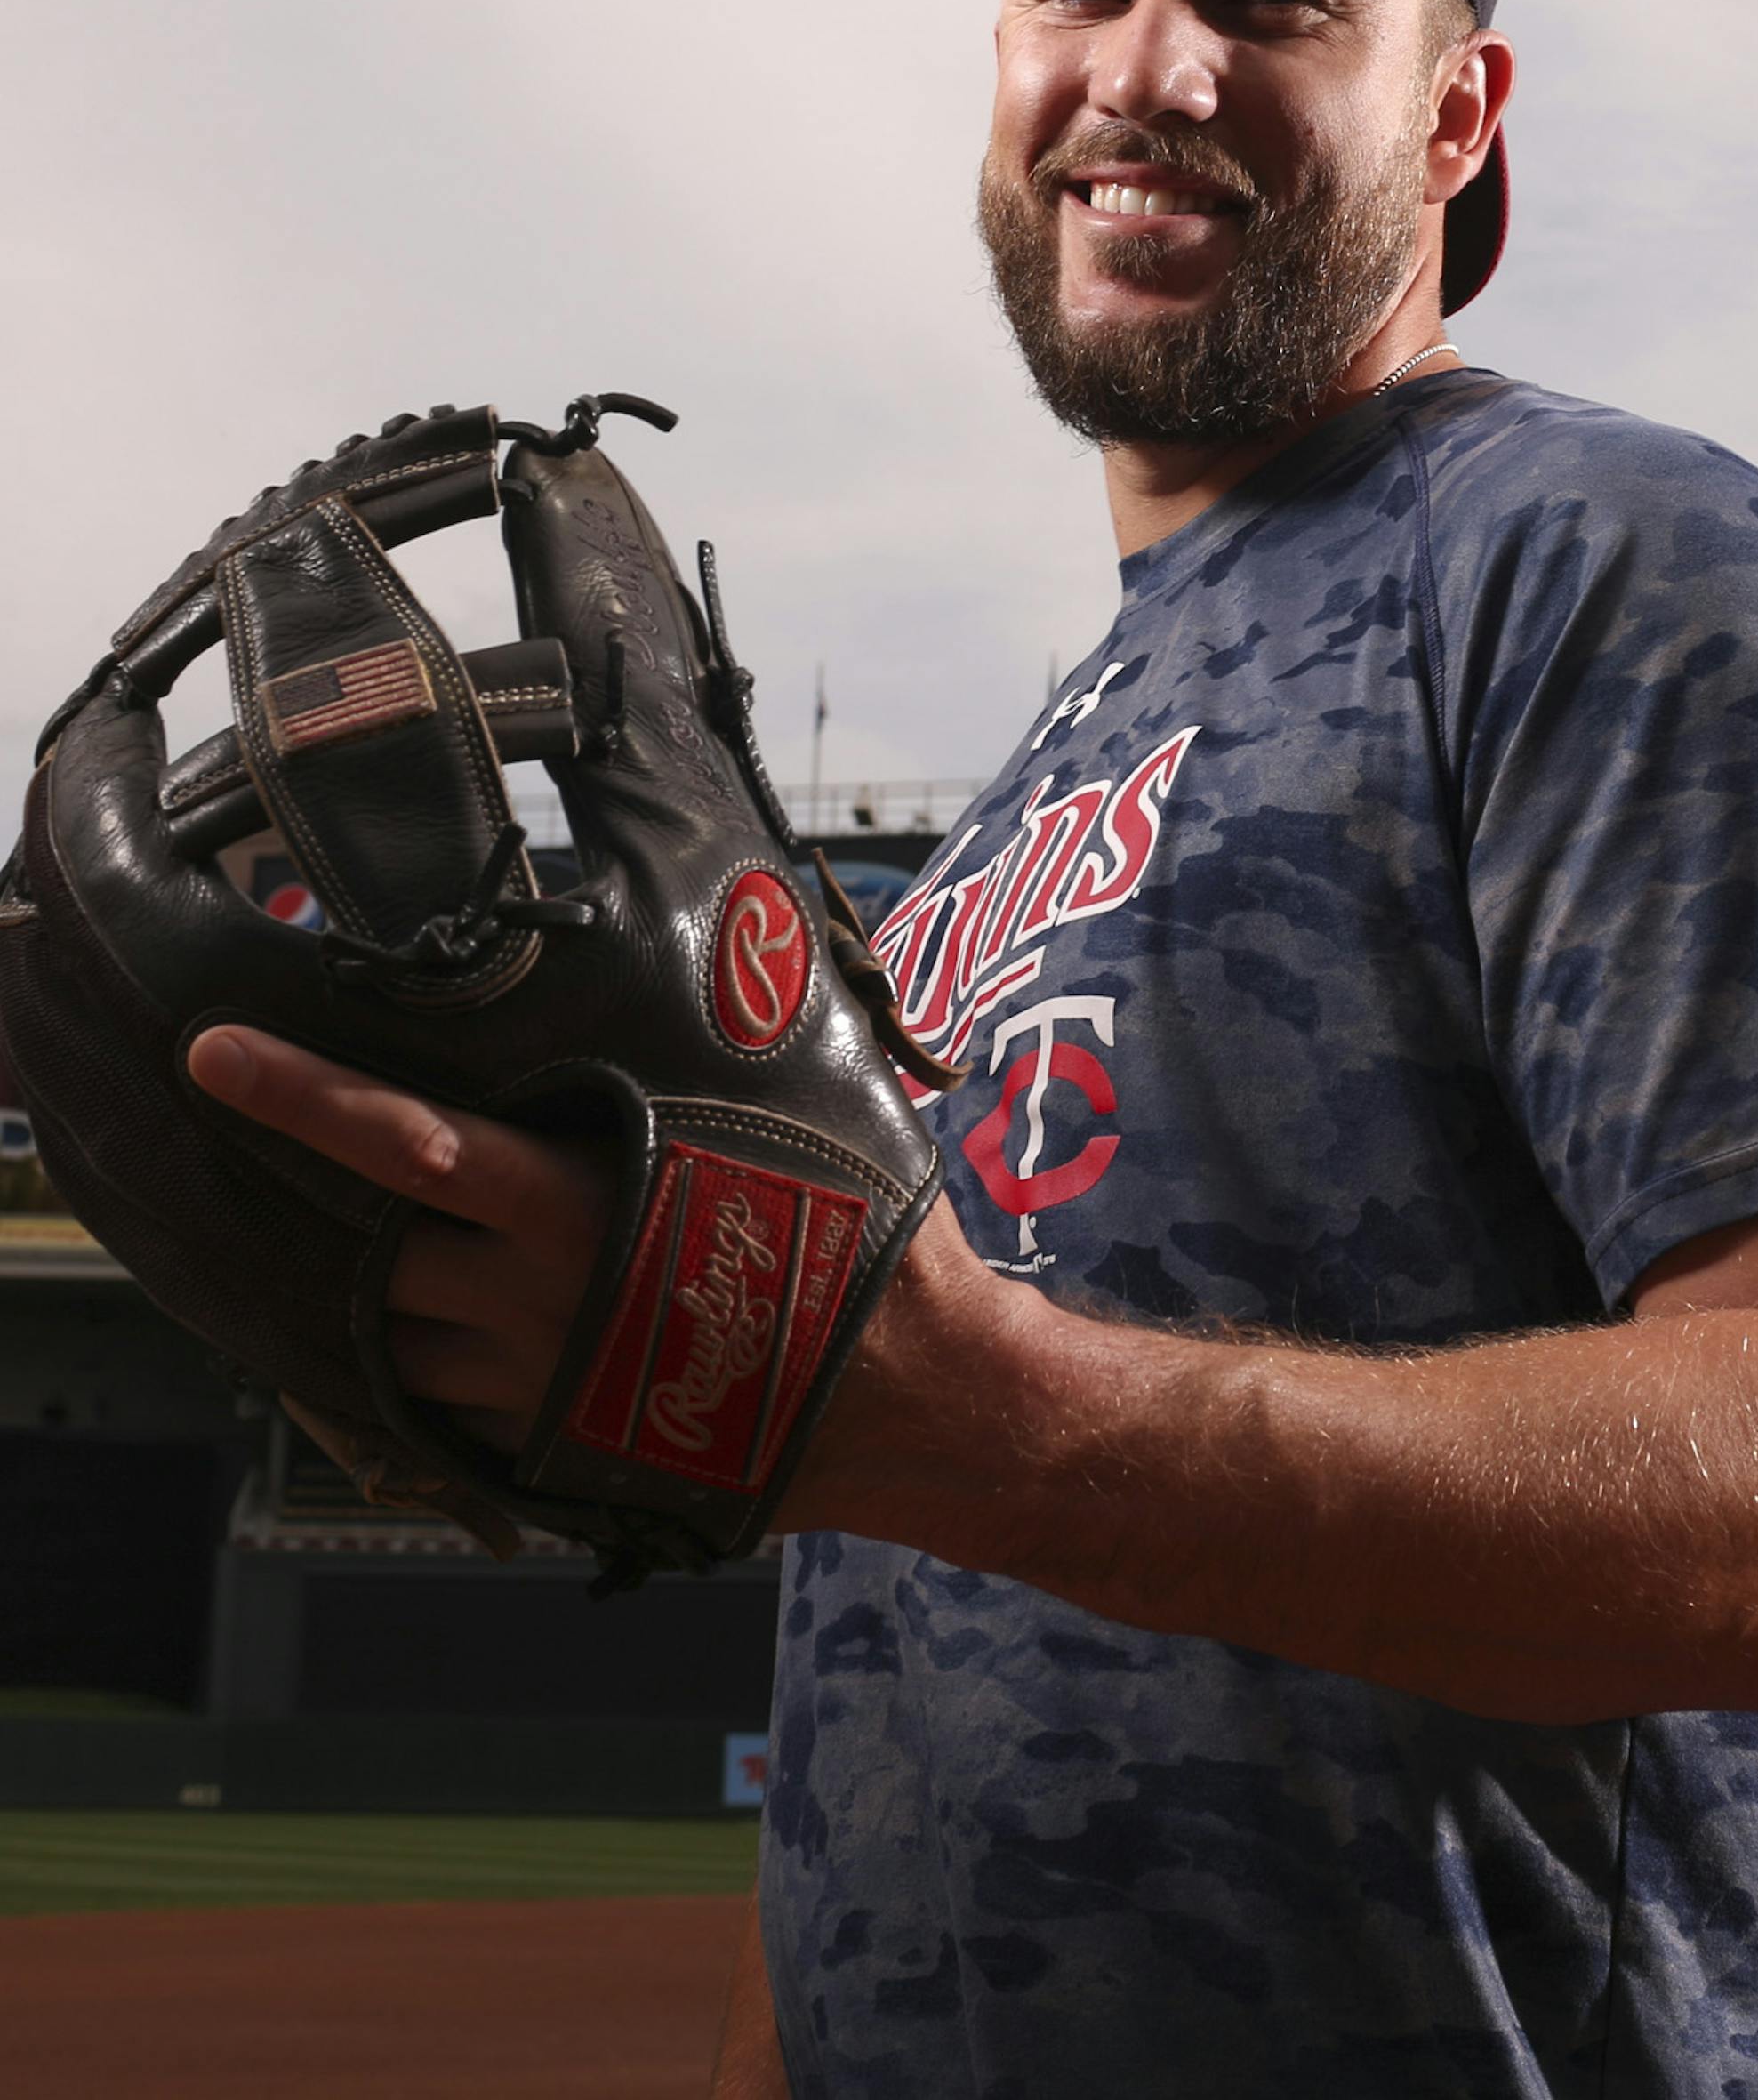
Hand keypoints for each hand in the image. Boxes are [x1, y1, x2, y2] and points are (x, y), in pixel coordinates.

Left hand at [186, 1022, 1040, 1557]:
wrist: (911, 1401)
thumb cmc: (865, 1238)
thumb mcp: (799, 1111)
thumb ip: (720, 1051)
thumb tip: (737, 939)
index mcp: (573, 1199)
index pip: (400, 1140)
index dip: (298, 1096)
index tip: (211, 1055)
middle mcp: (528, 1294)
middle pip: (377, 1252)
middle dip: (375, 1225)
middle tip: (404, 1193)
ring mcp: (531, 1385)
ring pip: (402, 1341)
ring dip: (414, 1305)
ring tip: (485, 1274)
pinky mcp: (548, 1453)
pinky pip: (452, 1413)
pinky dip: (458, 1376)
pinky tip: (525, 1348)